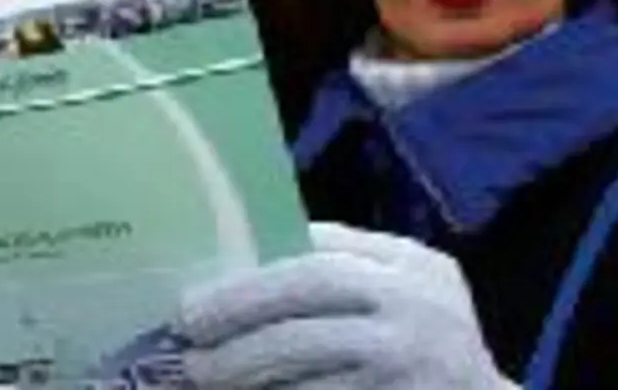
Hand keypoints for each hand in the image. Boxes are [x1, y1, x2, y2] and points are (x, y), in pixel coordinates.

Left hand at [179, 222, 517, 389]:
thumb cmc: (429, 345)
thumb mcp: (407, 291)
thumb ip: (350, 270)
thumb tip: (247, 261)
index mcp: (413, 264)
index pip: (325, 248)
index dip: (259, 265)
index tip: (206, 282)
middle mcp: (415, 303)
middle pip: (312, 285)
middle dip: (242, 304)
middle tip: (188, 324)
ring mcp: (407, 360)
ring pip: (307, 351)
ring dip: (245, 361)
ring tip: (202, 370)